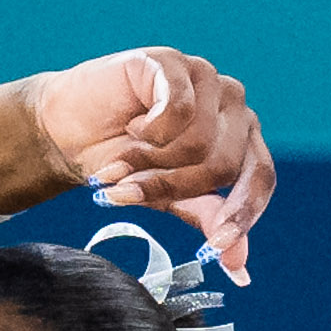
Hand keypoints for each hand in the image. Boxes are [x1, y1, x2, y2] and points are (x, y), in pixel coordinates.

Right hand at [28, 48, 274, 275]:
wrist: (69, 132)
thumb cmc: (123, 163)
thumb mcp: (170, 198)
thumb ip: (207, 220)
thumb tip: (241, 268)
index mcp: (240, 138)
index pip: (260, 177)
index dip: (242, 214)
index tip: (216, 248)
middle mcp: (231, 105)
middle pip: (222, 166)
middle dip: (172, 188)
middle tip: (132, 190)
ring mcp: (205, 78)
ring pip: (198, 142)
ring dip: (151, 163)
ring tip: (124, 160)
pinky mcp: (172, 62)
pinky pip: (176, 110)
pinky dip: (148, 132)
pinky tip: (132, 124)